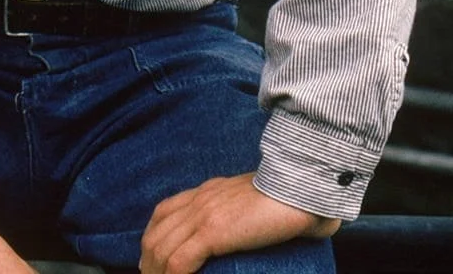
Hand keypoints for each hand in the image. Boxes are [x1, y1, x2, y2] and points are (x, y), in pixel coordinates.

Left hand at [139, 172, 339, 273]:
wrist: (304, 187)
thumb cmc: (292, 196)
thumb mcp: (255, 200)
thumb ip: (243, 211)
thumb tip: (250, 229)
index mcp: (209, 191)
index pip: (164, 211)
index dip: (153, 238)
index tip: (154, 260)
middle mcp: (201, 199)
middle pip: (155, 232)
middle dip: (148, 261)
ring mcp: (204, 214)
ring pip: (160, 249)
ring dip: (157, 272)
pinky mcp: (213, 231)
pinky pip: (178, 261)